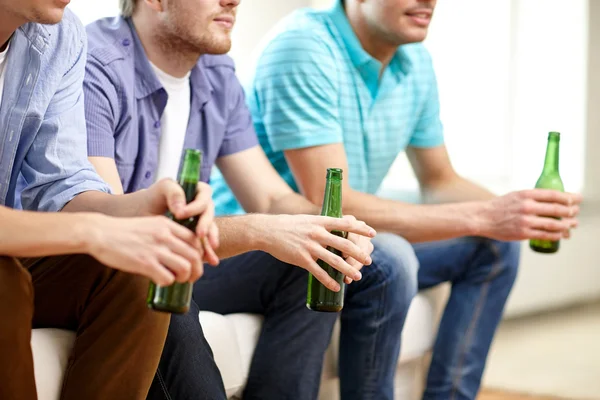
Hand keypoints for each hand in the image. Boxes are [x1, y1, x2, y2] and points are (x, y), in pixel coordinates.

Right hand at [85, 214, 203, 284]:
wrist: (100, 233)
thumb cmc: (124, 231)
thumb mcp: (150, 224)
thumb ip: (166, 234)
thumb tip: (179, 252)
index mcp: (167, 225)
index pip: (195, 239)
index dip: (200, 253)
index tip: (195, 262)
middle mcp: (165, 235)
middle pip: (195, 255)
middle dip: (197, 270)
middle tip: (191, 277)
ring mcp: (156, 249)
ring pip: (185, 268)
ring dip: (184, 278)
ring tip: (177, 280)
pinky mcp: (145, 263)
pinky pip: (167, 277)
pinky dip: (167, 282)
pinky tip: (160, 281)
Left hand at [144, 179, 219, 265]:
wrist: (143, 216)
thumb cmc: (152, 198)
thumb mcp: (161, 190)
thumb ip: (173, 192)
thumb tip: (182, 210)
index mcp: (197, 190)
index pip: (204, 195)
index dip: (196, 205)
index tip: (180, 214)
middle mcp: (202, 205)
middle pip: (209, 213)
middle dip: (206, 224)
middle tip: (200, 234)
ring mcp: (201, 221)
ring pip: (210, 229)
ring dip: (211, 239)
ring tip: (211, 247)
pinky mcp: (197, 235)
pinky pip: (205, 242)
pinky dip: (208, 251)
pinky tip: (210, 260)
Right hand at [258, 214, 375, 291]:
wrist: (267, 231)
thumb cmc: (289, 225)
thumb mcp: (308, 219)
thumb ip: (323, 224)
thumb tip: (340, 225)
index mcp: (320, 221)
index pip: (345, 224)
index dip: (361, 229)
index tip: (373, 233)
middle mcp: (317, 233)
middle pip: (344, 244)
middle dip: (359, 254)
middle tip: (369, 261)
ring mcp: (309, 247)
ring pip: (334, 260)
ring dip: (348, 270)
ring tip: (357, 277)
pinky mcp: (301, 259)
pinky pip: (318, 272)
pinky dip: (329, 281)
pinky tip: (336, 287)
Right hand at [479, 189, 581, 240]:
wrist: (483, 218)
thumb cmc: (500, 206)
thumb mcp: (516, 195)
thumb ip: (532, 197)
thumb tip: (552, 201)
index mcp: (526, 195)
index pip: (553, 195)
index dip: (569, 197)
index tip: (576, 199)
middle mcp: (527, 207)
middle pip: (557, 209)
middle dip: (571, 212)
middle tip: (576, 213)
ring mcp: (525, 221)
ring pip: (553, 224)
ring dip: (566, 226)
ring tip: (572, 226)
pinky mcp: (523, 233)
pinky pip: (545, 235)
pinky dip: (556, 235)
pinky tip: (561, 235)